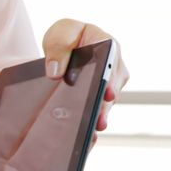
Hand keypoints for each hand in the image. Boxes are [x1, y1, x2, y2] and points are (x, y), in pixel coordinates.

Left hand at [42, 19, 129, 134]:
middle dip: (104, 106)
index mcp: (110, 46)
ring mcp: (110, 83)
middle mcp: (115, 67)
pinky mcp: (101, 97)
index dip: (110, 81)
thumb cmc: (66, 36)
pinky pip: (99, 110)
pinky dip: (92, 122)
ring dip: (100, 117)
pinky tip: (86, 137)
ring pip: (107, 103)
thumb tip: (55, 72)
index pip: (113, 64)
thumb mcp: (60, 34)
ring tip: (91, 133)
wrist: (64, 47)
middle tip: (98, 122)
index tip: (107, 94)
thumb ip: (58, 49)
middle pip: (112, 89)